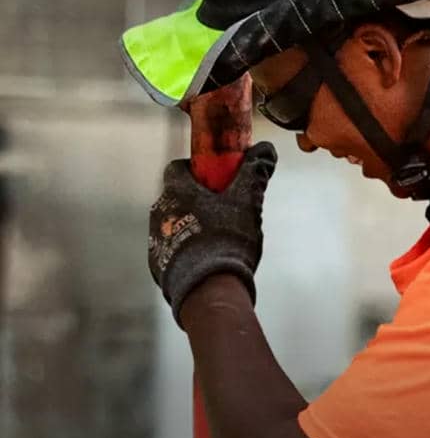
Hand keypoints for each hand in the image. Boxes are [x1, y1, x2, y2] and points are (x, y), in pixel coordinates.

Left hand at [148, 141, 276, 324]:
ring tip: (217, 240)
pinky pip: (172, 248)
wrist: (208, 288)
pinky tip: (207, 259)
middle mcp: (160, 211)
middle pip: (176, 197)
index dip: (194, 170)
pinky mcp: (157, 263)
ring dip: (191, 225)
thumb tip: (266, 150)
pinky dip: (186, 250)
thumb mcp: (247, 203)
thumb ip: (255, 174)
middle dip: (196, 200)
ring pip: (173, 222)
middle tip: (224, 211)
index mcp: (177, 191)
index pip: (177, 168)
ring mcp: (155, 238)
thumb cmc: (226, 240)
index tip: (214, 178)